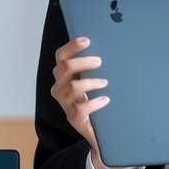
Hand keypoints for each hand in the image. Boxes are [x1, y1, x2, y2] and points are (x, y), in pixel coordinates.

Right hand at [50, 37, 114, 168]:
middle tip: (99, 61)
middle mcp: (59, 88)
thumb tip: (109, 46)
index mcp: (63, 76)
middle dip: (83, 62)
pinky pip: (81, 108)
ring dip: (91, 82)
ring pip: (73, 87)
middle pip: (64, 68)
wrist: (97, 128)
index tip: (87, 40)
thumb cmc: (93, 99)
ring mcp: (65, 103)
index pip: (60, 56)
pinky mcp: (73, 117)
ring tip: (105, 82)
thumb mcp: (90, 80)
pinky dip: (95, 102)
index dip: (72, 46)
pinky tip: (106, 100)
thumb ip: (93, 67)